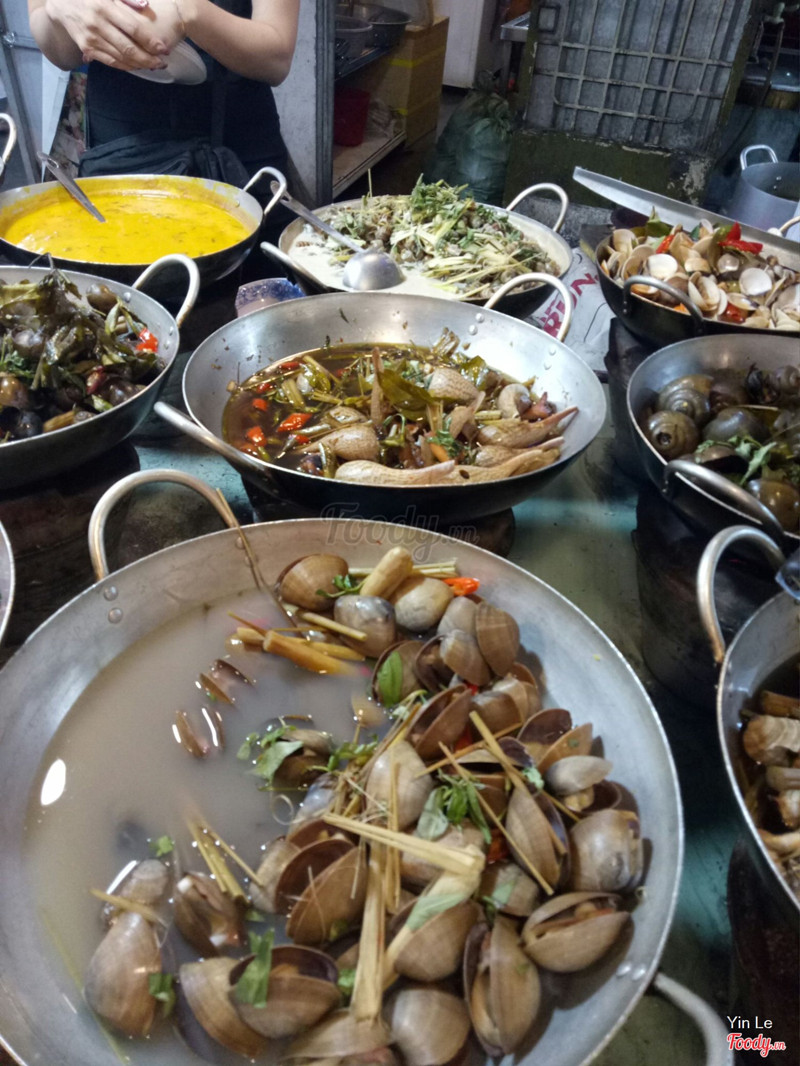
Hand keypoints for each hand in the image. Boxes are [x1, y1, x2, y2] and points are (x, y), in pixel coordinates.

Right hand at [43, 0, 173, 70]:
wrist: (61, 3)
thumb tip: (146, 5)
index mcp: (105, 7)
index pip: (133, 28)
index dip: (150, 41)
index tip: (163, 48)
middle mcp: (98, 24)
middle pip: (128, 48)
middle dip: (148, 58)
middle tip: (162, 62)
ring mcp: (91, 38)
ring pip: (120, 58)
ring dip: (139, 64)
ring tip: (154, 65)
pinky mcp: (87, 48)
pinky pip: (110, 62)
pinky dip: (126, 66)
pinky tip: (137, 66)